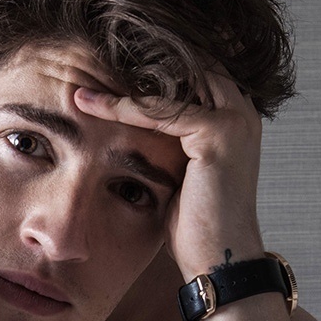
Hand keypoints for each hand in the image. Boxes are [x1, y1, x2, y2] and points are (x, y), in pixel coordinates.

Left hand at [74, 68, 264, 279]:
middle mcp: (241, 110)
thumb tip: (132, 126)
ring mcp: (234, 119)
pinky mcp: (218, 134)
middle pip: (184, 63)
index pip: (192, 70)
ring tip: (78, 81)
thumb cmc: (197, 225)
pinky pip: (160, 111)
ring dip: (120, 81)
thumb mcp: (179, 171)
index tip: (102, 68)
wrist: (219, 261)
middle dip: (135, 59)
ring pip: (168, 85)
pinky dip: (122, 107)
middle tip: (87, 60)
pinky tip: (89, 105)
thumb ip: (168, 140)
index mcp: (234, 116)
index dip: (150, 65)